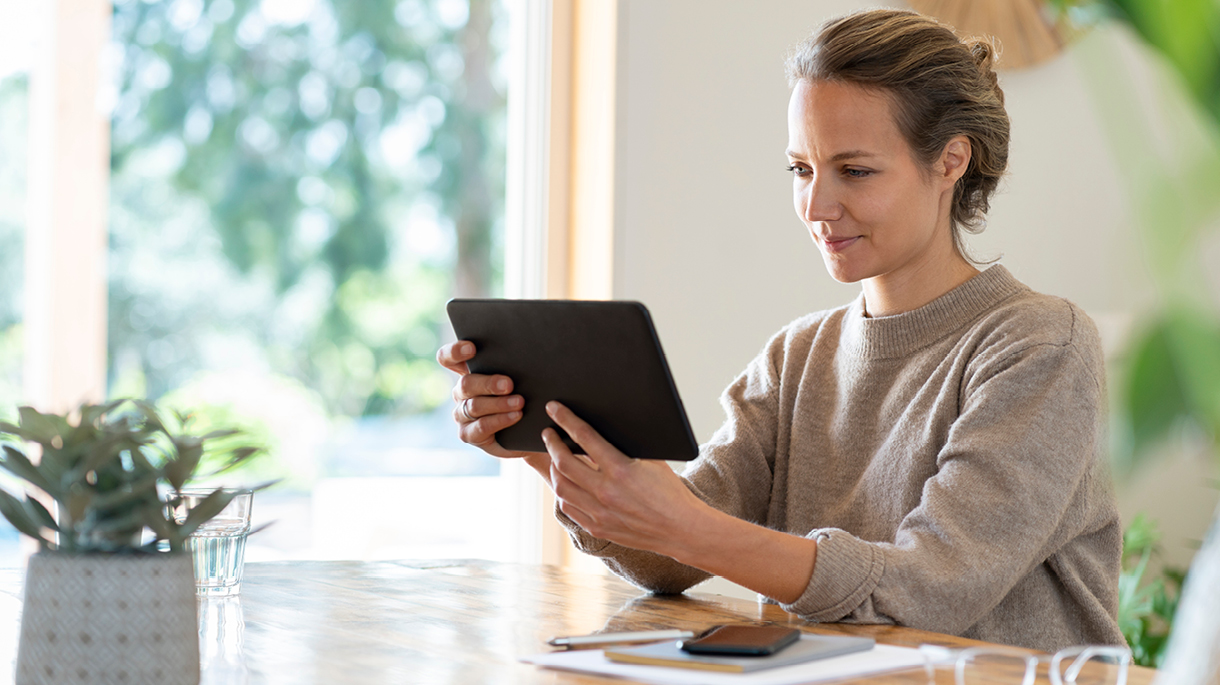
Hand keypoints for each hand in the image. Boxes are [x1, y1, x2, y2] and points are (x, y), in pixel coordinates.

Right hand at [437, 341, 543, 463]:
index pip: (449, 359)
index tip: (472, 348)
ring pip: (474, 406)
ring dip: (499, 404)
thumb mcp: (517, 380)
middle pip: (466, 384)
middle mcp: (461, 393)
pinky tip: (516, 416)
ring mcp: (461, 414)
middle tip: (509, 384)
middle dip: (488, 383)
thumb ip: (512, 367)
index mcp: (467, 373)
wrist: (526, 431)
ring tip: (519, 402)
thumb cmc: (521, 397)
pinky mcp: (468, 434)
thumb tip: (524, 353)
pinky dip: (500, 420)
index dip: (455, 351)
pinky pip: (481, 427)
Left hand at [542, 401, 705, 556]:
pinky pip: (568, 507)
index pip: (584, 437)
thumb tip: (601, 426)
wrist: (681, 528)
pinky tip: (564, 481)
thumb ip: (625, 445)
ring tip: (552, 456)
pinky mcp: (597, 527)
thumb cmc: (669, 490)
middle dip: (551, 443)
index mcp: (621, 469)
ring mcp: (600, 512)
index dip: (565, 419)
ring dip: (552, 467)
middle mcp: (606, 492)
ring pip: (561, 486)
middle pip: (564, 462)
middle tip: (547, 433)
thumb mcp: (652, 460)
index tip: (554, 409)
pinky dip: (562, 491)